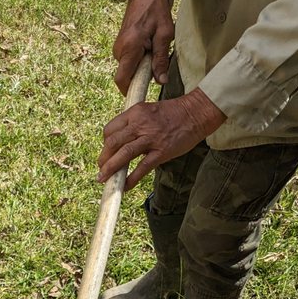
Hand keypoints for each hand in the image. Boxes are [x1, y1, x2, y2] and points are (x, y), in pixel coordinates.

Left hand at [98, 89, 226, 189]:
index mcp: (135, 113)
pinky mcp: (161, 151)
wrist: (196, 112)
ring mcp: (151, 138)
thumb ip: (134, 124)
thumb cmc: (173, 113)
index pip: (110, 130)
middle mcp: (140, 124)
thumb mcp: (149, 111)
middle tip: (101, 170)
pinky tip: (125, 187)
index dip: (105, 143)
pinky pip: (142, 167)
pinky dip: (131, 179)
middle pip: (113, 142)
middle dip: (103, 159)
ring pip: (124, 154)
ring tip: (104, 179)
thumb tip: (122, 143)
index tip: (106, 153)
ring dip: (111, 169)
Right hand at [113, 0, 174, 93]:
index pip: (122, 80)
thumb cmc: (155, 10)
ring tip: (151, 51)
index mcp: (129, 48)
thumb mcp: (164, 34)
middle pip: (126, 76)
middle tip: (154, 64)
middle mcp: (119, 50)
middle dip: (140, 76)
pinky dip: (138, 61)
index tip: (139, 96)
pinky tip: (147, 49)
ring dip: (140, 67)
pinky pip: (128, 62)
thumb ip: (161, 59)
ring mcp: (117, 49)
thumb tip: (160, 81)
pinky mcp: (120, 47)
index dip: (129, 91)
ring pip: (128, 69)